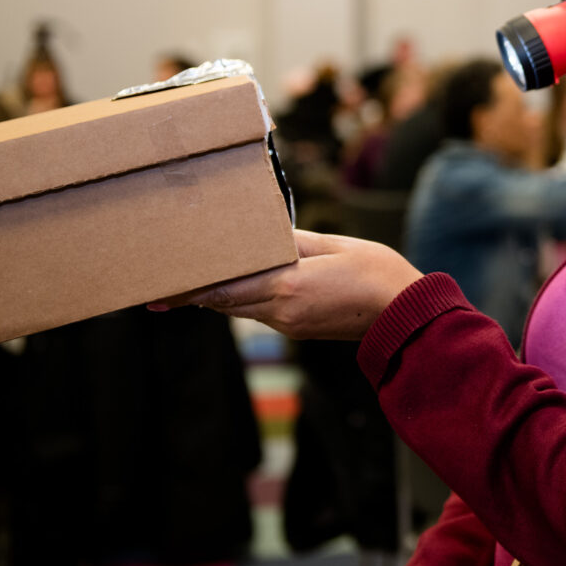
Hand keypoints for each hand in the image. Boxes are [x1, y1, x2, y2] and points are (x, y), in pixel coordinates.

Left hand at [150, 229, 422, 339]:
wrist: (404, 315)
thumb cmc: (377, 273)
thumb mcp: (335, 246)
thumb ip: (295, 242)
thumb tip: (265, 236)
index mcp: (288, 287)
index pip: (225, 290)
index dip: (191, 291)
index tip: (162, 291)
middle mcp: (282, 311)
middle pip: (226, 303)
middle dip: (196, 295)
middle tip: (161, 289)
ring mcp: (290, 324)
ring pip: (242, 310)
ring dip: (219, 298)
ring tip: (190, 288)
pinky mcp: (299, 329)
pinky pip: (262, 314)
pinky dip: (244, 301)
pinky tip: (239, 289)